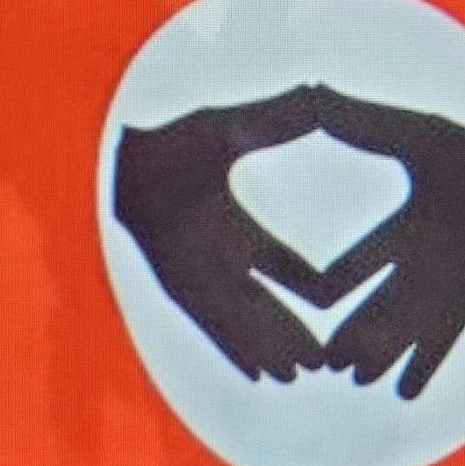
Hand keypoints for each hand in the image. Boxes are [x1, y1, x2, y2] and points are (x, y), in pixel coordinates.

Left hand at [112, 88, 331, 381]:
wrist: (129, 152)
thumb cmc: (171, 137)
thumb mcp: (231, 130)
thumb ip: (274, 122)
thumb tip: (316, 92)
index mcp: (224, 221)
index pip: (275, 261)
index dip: (304, 284)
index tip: (335, 302)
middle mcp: (208, 253)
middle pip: (257, 300)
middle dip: (288, 329)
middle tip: (325, 360)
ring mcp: (190, 270)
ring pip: (237, 319)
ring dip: (266, 346)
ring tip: (301, 373)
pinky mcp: (174, 284)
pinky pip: (209, 323)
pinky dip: (234, 347)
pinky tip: (258, 372)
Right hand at [312, 88, 464, 399]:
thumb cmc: (462, 147)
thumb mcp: (403, 132)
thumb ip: (356, 119)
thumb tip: (309, 88)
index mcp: (400, 231)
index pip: (350, 270)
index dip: (321, 287)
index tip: (299, 304)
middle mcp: (419, 266)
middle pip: (372, 310)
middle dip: (349, 334)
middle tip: (320, 361)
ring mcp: (445, 288)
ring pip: (403, 333)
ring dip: (380, 355)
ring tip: (355, 377)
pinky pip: (444, 345)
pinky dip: (426, 368)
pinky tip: (406, 393)